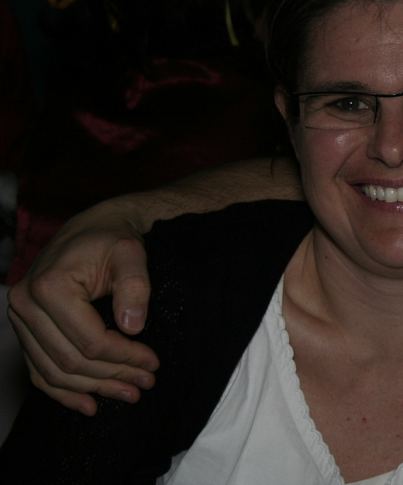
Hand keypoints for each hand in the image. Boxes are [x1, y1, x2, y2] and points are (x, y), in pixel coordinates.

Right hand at [6, 198, 159, 415]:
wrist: (92, 228)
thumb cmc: (112, 239)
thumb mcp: (131, 253)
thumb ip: (135, 286)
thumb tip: (134, 327)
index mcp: (50, 286)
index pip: (89, 340)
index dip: (124, 358)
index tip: (152, 364)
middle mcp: (25, 304)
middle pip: (70, 360)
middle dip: (111, 377)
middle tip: (145, 384)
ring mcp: (20, 318)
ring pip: (53, 370)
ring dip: (91, 389)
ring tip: (127, 393)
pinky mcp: (24, 328)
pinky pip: (38, 369)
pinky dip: (62, 390)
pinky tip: (88, 404)